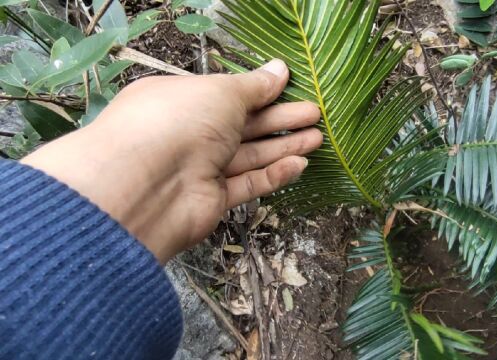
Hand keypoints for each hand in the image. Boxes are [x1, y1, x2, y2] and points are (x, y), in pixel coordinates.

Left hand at [21, 60, 322, 262]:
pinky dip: (272, 175)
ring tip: (317, 137)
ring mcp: (199, 168)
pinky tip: (299, 165)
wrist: (146, 184)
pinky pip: (246, 184)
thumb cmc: (180, 121)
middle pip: (243, 125)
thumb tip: (279, 69)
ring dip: (282, 146)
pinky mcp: (210, 199)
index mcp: (183, 100)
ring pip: (249, 154)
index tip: (292, 88)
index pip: (228, 95)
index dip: (262, 92)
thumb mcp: (221, 92)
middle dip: (280, 119)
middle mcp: (189, 133)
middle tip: (314, 114)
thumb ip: (254, 86)